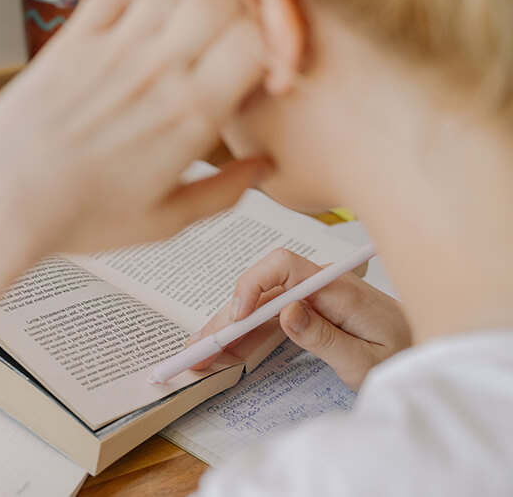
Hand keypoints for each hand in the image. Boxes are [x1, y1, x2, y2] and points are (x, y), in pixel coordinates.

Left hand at [0, 0, 270, 253]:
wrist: (2, 199)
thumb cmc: (76, 216)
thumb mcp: (163, 222)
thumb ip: (222, 194)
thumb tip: (259, 172)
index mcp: (188, 116)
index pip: (256, 42)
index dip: (270, 47)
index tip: (259, 68)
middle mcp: (155, 72)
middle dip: (237, 13)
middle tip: (227, 40)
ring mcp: (112, 49)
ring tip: (183, 31)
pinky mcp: (73, 40)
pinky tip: (133, 28)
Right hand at [189, 249, 410, 389]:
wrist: (426, 353)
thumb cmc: (404, 356)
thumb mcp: (367, 360)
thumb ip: (327, 337)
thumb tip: (286, 312)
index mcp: (337, 289)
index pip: (284, 266)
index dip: (252, 285)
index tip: (237, 318)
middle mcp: (319, 286)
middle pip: (261, 290)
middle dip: (226, 317)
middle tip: (198, 347)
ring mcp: (311, 298)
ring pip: (259, 306)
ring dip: (229, 329)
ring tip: (200, 353)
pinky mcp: (308, 312)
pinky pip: (269, 319)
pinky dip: (245, 335)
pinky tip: (223, 349)